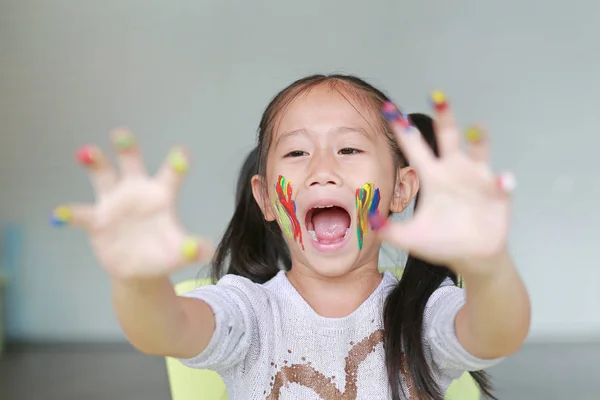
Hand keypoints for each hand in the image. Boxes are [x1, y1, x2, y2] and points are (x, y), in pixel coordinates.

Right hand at [50, 128, 211, 279]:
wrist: (140, 268)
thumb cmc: (164, 252)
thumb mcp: (180, 252)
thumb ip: (193, 249)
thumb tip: (209, 251)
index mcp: (161, 194)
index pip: (171, 174)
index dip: (177, 163)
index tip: (181, 151)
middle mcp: (136, 191)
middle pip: (131, 162)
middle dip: (126, 147)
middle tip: (121, 133)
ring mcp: (113, 203)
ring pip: (103, 176)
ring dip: (95, 163)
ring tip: (87, 152)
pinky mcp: (96, 221)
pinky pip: (81, 214)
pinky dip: (69, 214)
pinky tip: (59, 214)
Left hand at [376, 93, 514, 272]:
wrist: (471, 257)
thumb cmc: (441, 241)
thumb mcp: (411, 237)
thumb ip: (389, 230)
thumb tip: (368, 223)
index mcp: (432, 176)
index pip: (414, 147)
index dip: (402, 129)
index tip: (389, 108)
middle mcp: (454, 171)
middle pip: (448, 138)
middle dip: (444, 117)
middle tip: (437, 97)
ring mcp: (478, 180)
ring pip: (479, 152)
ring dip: (479, 141)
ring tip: (476, 128)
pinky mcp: (498, 195)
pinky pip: (502, 185)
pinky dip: (504, 182)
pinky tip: (503, 181)